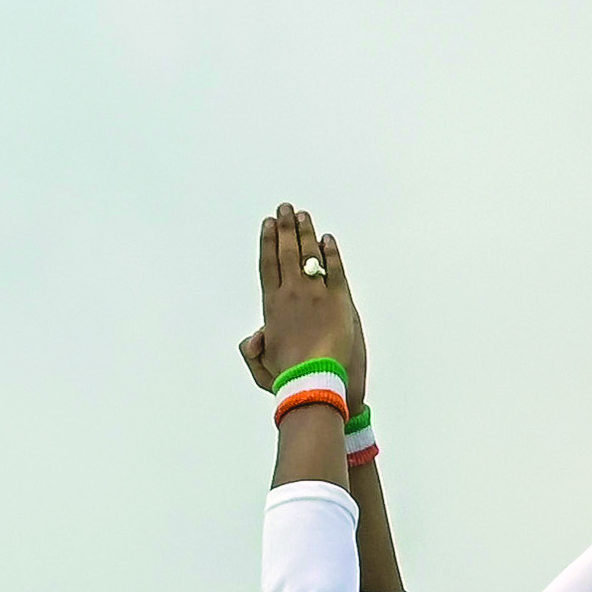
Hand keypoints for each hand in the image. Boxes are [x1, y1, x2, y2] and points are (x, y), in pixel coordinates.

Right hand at [252, 203, 363, 393]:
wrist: (315, 382)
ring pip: (309, 255)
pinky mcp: (338, 301)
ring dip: (306, 233)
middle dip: (286, 227)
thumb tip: (254, 336)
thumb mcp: (261, 366)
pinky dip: (331, 253)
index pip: (268, 264)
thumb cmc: (288, 378)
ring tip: (304, 216)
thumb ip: (253, 349)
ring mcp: (316, 295)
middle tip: (286, 209)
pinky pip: (334, 270)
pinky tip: (328, 240)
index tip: (268, 225)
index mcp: (272, 306)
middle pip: (287, 252)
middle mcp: (292, 294)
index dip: (268, 242)